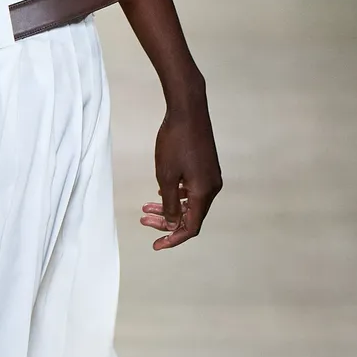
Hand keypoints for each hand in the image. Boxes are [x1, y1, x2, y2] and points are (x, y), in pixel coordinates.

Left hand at [141, 97, 221, 249]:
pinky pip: (192, 190)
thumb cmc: (175, 142)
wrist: (188, 111)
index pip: (191, 227)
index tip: (156, 245)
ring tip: (146, 208)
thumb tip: (173, 224)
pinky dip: (177, 195)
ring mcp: (210, 176)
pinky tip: (160, 193)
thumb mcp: (166, 176)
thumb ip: (170, 204)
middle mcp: (212, 187)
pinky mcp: (206, 167)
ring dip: (169, 208)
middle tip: (144, 220)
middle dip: (167, 222)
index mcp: (204, 193)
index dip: (174, 239)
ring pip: (190, 203)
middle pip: (190, 216)